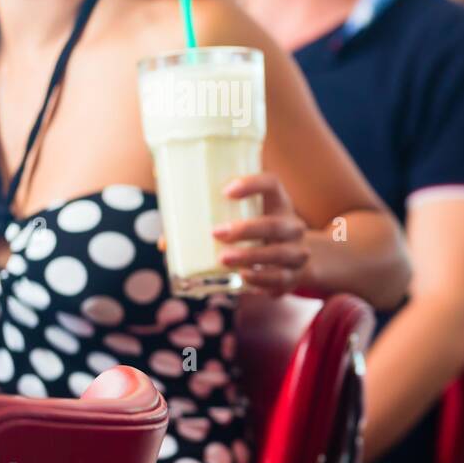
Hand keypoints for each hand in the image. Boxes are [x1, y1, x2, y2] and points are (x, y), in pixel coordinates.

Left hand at [214, 173, 311, 296]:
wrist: (293, 261)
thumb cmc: (259, 235)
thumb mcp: (248, 221)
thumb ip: (214, 222)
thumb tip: (166, 240)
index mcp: (279, 204)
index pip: (272, 184)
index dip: (252, 184)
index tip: (226, 191)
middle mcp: (293, 226)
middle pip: (276, 224)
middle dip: (246, 229)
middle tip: (216, 233)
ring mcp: (296, 252)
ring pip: (279, 253)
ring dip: (250, 256)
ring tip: (224, 259)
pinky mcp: (293, 276)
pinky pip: (279, 277)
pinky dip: (260, 278)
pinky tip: (243, 276)